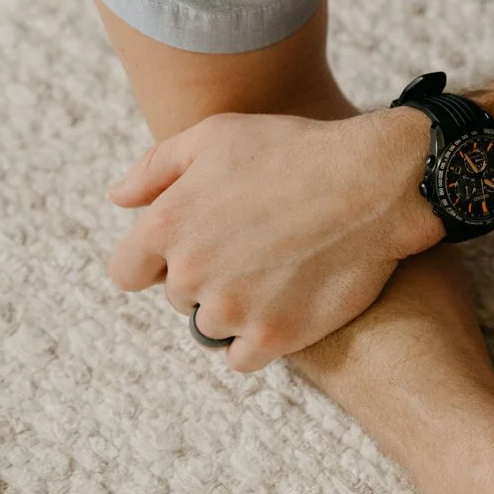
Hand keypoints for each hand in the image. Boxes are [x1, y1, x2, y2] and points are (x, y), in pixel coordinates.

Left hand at [107, 107, 438, 371]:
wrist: (375, 184)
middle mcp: (191, 273)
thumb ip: (154, 168)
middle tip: (254, 250)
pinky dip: (259, 341)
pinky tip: (284, 309)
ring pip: (211, 328)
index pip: (127, 272)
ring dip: (235, 311)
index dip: (157, 262)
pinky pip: (242, 359)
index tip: (195, 250)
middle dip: (208, 278)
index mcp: (166, 224)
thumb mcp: (215, 134)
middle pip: (179, 298)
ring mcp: (233, 309)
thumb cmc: (296, 150)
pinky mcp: (275, 336)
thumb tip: (118, 200)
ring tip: (276, 276)